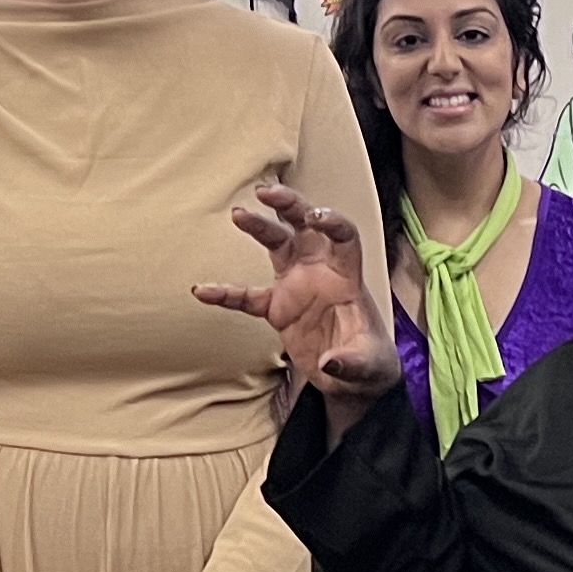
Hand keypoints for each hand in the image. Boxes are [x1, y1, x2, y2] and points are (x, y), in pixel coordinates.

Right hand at [198, 187, 401, 419]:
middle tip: (266, 192)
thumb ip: (353, 363)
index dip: (332, 222)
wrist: (353, 379)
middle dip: (289, 206)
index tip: (316, 217)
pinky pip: (247, 297)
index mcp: (347, 276)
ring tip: (239, 214)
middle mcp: (320, 271)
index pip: (343, 236)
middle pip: (305, 226)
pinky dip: (226, 295)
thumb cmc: (369, 363)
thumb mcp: (369, 367)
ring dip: (259, 227)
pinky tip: (203, 291)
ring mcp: (297, 285)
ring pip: (277, 245)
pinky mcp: (278, 308)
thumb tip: (331, 363)